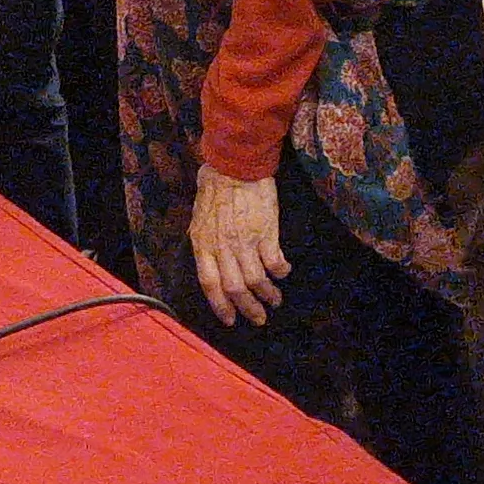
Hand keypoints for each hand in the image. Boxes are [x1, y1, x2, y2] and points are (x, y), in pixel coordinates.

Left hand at [189, 168, 289, 325]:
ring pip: (256, 281)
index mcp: (202, 244)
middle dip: (248, 309)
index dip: (220, 306)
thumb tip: (211, 260)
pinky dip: (280, 272)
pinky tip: (284, 272)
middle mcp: (222, 247)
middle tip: (259, 319)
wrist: (236, 164)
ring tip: (275, 300)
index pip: (209, 285)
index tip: (230, 320)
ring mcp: (244, 241)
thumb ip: (205, 241)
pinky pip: (275, 263)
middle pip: (235, 289)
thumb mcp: (200, 217)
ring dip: (268, 295)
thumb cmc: (216, 185)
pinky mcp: (266, 233)